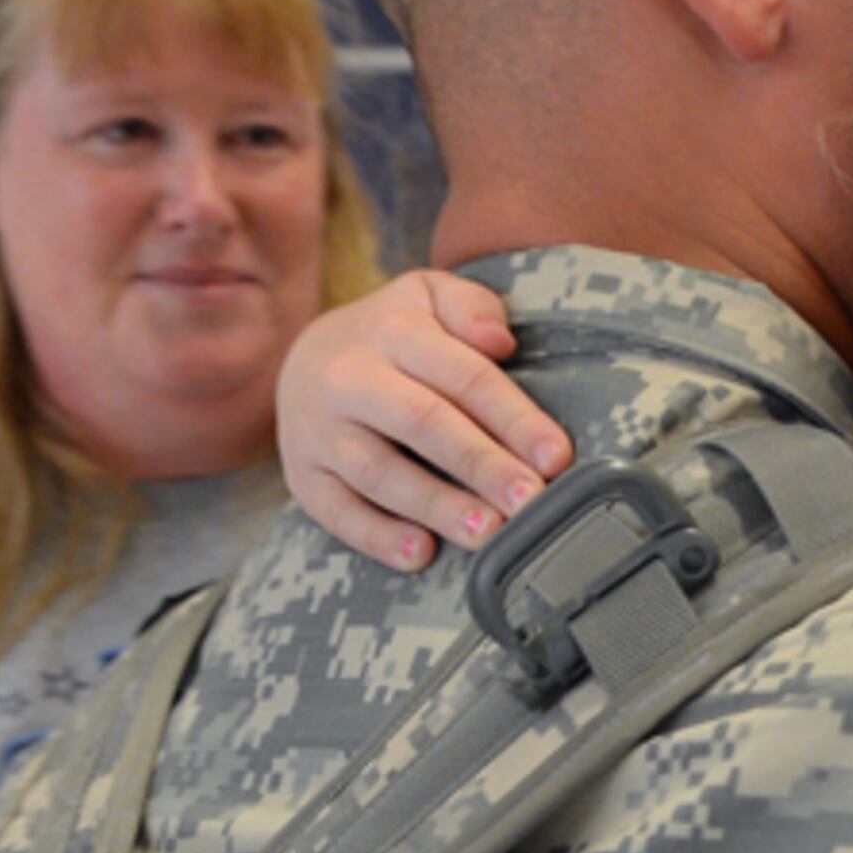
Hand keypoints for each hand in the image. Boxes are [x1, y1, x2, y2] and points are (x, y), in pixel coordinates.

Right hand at [277, 270, 574, 570]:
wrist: (296, 361)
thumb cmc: (390, 336)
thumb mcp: (428, 297)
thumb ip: (470, 307)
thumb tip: (500, 341)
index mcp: (393, 332)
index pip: (463, 376)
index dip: (513, 418)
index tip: (556, 457)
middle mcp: (349, 378)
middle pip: (422, 422)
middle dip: (481, 464)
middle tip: (530, 501)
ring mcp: (319, 430)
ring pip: (379, 472)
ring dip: (436, 505)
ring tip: (488, 533)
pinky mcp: (302, 476)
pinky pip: (336, 511)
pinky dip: (377, 536)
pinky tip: (420, 554)